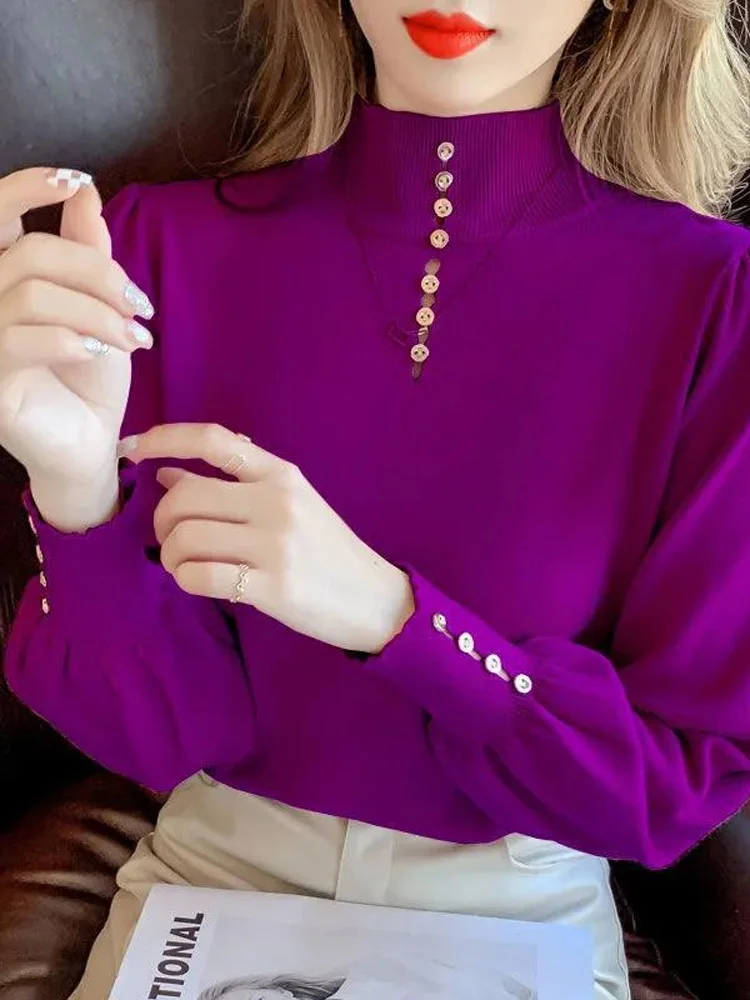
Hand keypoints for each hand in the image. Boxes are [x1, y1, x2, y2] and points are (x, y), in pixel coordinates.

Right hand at [0, 168, 154, 528]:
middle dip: (96, 272)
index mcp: (7, 279)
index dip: (27, 187)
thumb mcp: (100, 309)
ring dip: (96, 312)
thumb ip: (88, 253)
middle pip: (29, 253)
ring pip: (32, 294)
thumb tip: (85, 192)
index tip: (75, 180)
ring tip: (134, 337)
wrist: (91, 445)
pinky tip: (99, 355)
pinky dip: (72, 340)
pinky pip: (21, 340)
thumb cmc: (91, 380)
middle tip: (139, 302)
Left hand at [121, 423, 415, 652]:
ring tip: (183, 564)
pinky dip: (185, 578)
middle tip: (169, 538)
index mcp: (281, 474)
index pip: (213, 440)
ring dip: (170, 555)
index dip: (164, 438)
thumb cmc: (325, 550)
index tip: (130, 449)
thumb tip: (166, 473)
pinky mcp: (272, 586)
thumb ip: (231, 487)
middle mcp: (277, 501)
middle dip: (161, 520)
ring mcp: (275, 544)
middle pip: (185, 497)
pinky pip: (199, 575)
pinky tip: (198, 581)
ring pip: (185, 537)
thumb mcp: (287, 505)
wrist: (373, 598)